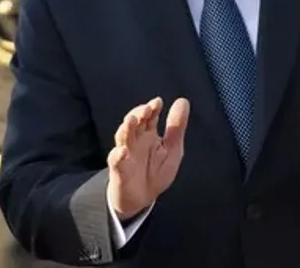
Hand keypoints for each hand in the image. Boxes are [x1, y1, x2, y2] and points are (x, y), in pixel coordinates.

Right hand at [106, 97, 189, 219]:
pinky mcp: (119, 169)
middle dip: (138, 114)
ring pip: (123, 137)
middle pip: (134, 123)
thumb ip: (176, 127)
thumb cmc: (156, 171)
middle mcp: (135, 140)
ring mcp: (125, 153)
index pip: (149, 117)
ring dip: (126, 129)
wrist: (142, 198)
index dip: (153, 108)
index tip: (158, 102)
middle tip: (146, 109)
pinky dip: (118, 156)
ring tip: (131, 120)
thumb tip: (183, 101)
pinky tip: (122, 152)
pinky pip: (116, 161)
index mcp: (148, 134)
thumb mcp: (172, 150)